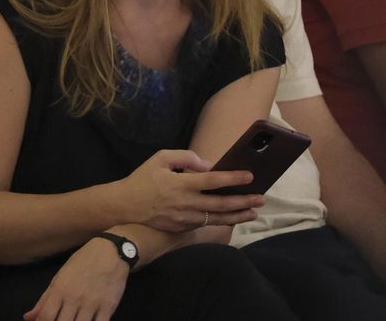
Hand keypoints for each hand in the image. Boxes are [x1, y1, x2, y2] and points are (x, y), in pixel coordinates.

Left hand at [23, 237, 127, 320]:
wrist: (111, 251)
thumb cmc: (82, 262)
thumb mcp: (60, 277)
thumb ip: (44, 299)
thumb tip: (28, 318)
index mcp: (60, 290)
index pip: (45, 316)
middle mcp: (74, 298)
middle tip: (61, 320)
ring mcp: (92, 303)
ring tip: (74, 320)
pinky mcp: (108, 306)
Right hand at [115, 150, 264, 232]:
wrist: (124, 207)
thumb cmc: (143, 179)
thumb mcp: (160, 158)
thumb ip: (185, 158)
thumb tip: (207, 165)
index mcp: (181, 184)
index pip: (213, 181)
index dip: (233, 178)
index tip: (249, 175)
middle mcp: (186, 204)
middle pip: (221, 204)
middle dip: (243, 201)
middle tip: (261, 199)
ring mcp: (184, 219)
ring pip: (217, 218)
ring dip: (237, 215)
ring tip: (253, 212)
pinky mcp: (181, 228)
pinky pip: (205, 223)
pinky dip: (221, 220)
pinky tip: (232, 216)